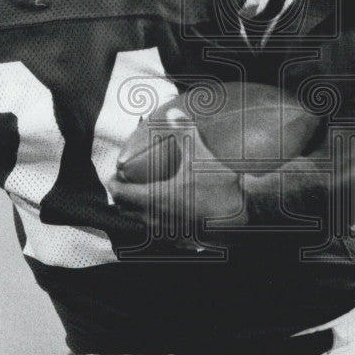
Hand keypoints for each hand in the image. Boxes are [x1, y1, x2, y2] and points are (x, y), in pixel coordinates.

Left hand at [109, 120, 246, 247]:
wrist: (240, 218)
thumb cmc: (217, 189)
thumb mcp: (200, 157)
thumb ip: (185, 132)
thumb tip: (174, 113)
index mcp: (154, 199)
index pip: (120, 194)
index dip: (113, 184)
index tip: (115, 176)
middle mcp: (154, 220)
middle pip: (125, 211)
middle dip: (122, 198)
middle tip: (127, 184)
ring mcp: (166, 233)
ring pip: (139, 223)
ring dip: (136, 210)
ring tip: (143, 196)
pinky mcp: (178, 241)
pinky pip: (157, 233)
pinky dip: (153, 222)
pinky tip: (165, 211)